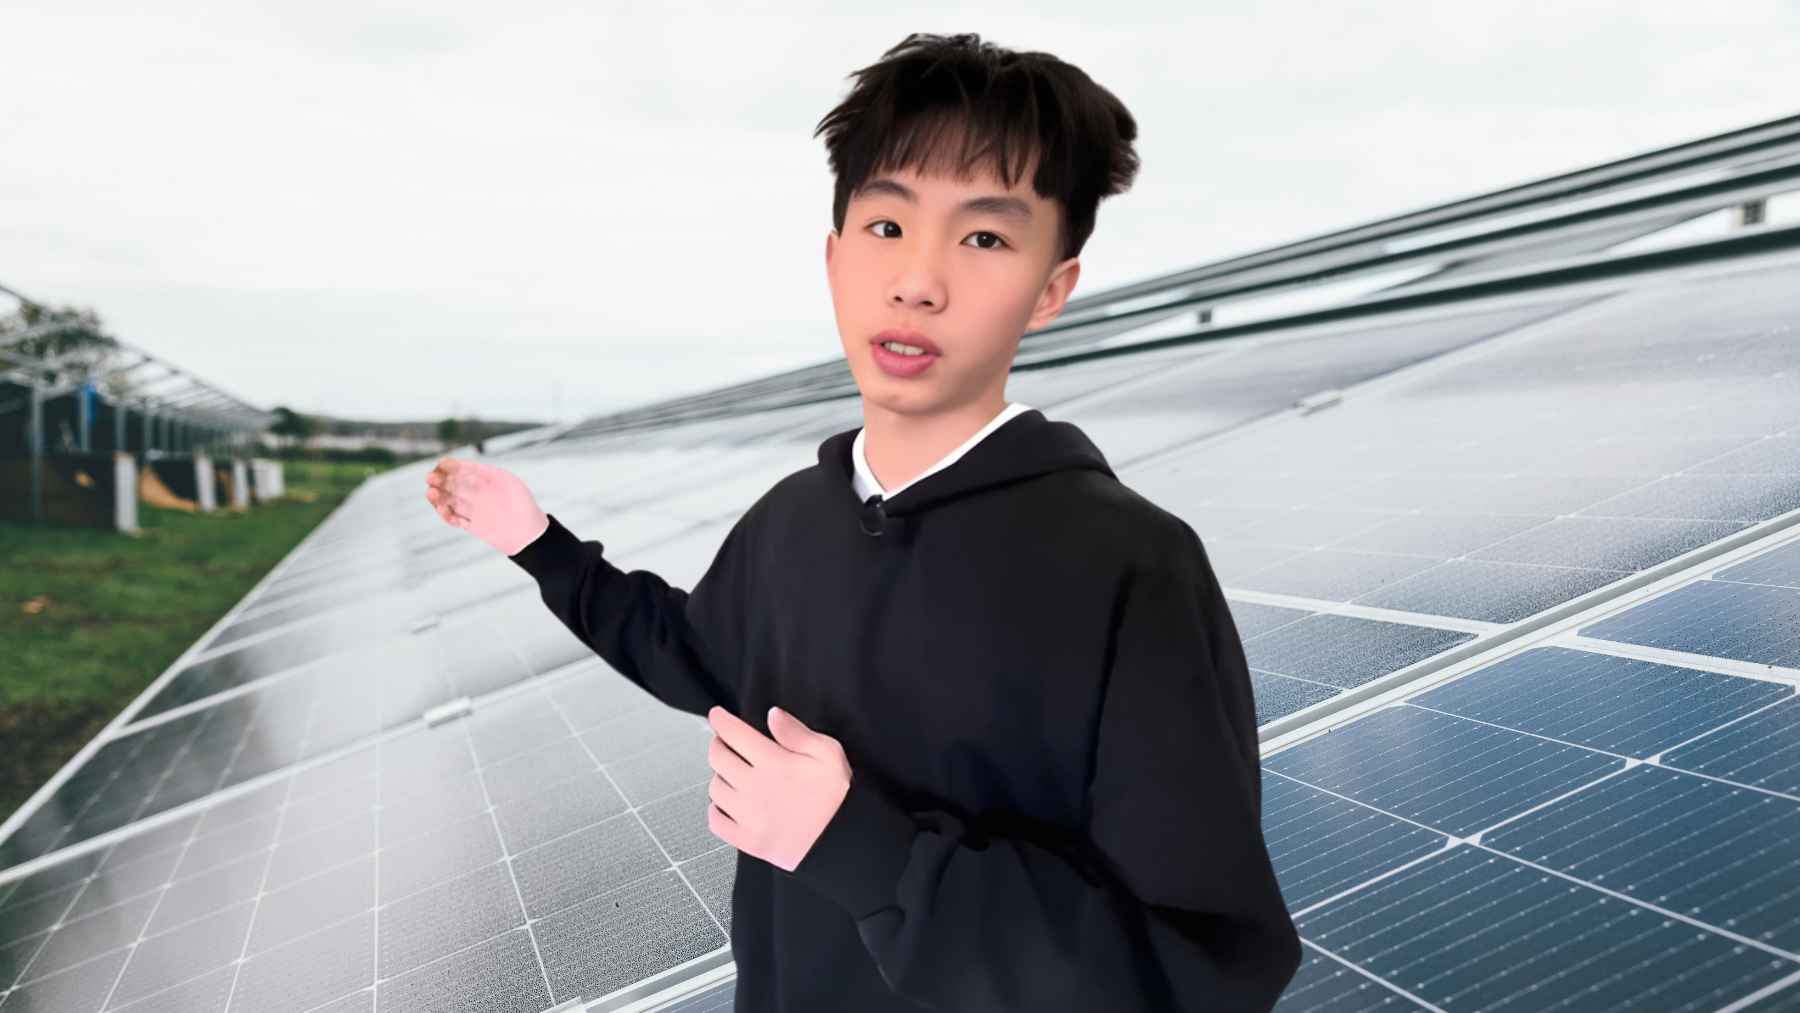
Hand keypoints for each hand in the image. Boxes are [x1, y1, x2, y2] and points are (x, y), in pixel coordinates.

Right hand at [424, 456, 549, 555]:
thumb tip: (467, 467)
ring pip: (449, 501)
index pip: (462, 470)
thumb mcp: (507, 482)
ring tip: (430, 493)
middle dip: (440, 481)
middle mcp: (475, 493)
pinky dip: (446, 515)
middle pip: (452, 485)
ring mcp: (472, 509)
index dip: (450, 467)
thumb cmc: (522, 502)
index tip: (442, 464)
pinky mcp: (471, 525)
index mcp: (483, 480)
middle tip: (430, 478)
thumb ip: (487, 474)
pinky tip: (440, 509)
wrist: (529, 532)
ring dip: (438, 498)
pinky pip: (454, 519)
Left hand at [706, 705, 852, 872]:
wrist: (843, 843)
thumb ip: (797, 733)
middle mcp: (754, 787)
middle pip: (718, 758)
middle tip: (725, 742)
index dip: (720, 720)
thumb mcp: (829, 755)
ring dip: (720, 776)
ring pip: (715, 788)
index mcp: (774, 763)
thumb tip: (772, 715)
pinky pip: (715, 821)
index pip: (734, 734)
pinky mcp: (747, 841)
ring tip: (732, 774)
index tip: (717, 715)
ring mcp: (748, 816)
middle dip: (718, 744)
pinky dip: (716, 809)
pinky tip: (728, 803)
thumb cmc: (838, 797)